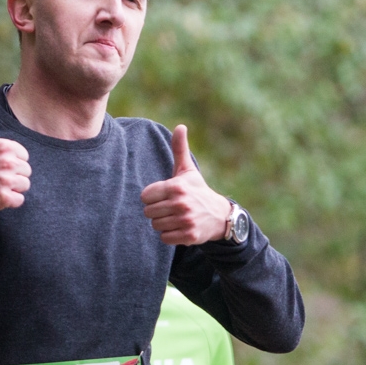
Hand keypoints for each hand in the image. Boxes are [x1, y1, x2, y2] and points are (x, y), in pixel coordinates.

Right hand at [0, 88, 30, 212]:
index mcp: (4, 145)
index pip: (24, 156)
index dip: (12, 162)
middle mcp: (7, 161)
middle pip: (26, 171)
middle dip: (13, 176)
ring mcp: (5, 180)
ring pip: (24, 186)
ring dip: (12, 189)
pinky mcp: (3, 197)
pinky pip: (19, 200)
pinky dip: (9, 202)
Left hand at [141, 125, 232, 245]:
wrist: (219, 216)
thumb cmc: (198, 191)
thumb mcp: (188, 171)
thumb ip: (180, 149)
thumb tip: (180, 126)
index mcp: (177, 187)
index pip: (145, 196)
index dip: (152, 197)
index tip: (164, 196)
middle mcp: (181, 204)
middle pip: (148, 212)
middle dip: (157, 211)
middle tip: (171, 208)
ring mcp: (185, 220)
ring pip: (155, 226)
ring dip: (163, 223)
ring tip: (176, 217)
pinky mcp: (188, 236)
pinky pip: (164, 238)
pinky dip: (170, 235)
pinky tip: (180, 228)